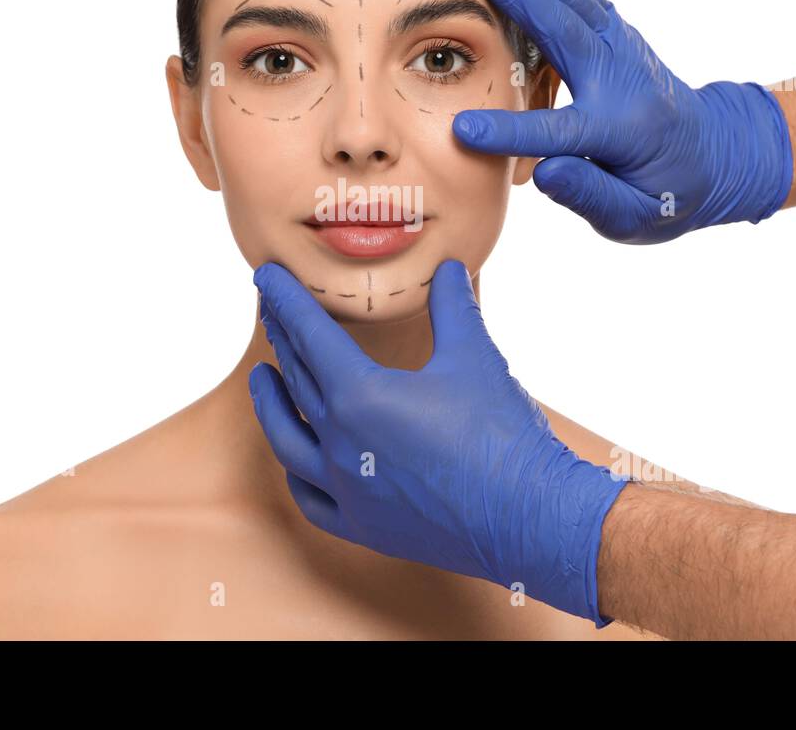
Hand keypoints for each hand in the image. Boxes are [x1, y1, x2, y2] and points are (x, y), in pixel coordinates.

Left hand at [248, 258, 629, 625]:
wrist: (531, 518)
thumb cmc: (501, 435)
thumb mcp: (474, 356)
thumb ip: (453, 308)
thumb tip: (449, 268)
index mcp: (360, 395)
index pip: (309, 334)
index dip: (286, 300)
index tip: (266, 277)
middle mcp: (340, 443)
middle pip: (297, 379)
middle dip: (282, 338)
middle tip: (271, 310)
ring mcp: (348, 490)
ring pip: (288, 440)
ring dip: (273, 403)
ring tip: (264, 377)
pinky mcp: (365, 525)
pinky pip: (312, 498)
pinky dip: (297, 473)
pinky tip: (297, 461)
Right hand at [454, 0, 793, 243]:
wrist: (716, 153)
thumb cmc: (667, 194)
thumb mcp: (633, 216)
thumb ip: (589, 195)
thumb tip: (545, 174)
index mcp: (623, 133)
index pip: (561, 136)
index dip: (513, 134)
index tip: (465, 131)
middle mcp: (623, 80)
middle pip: (565, 30)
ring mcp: (622, 49)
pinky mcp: (617, 34)